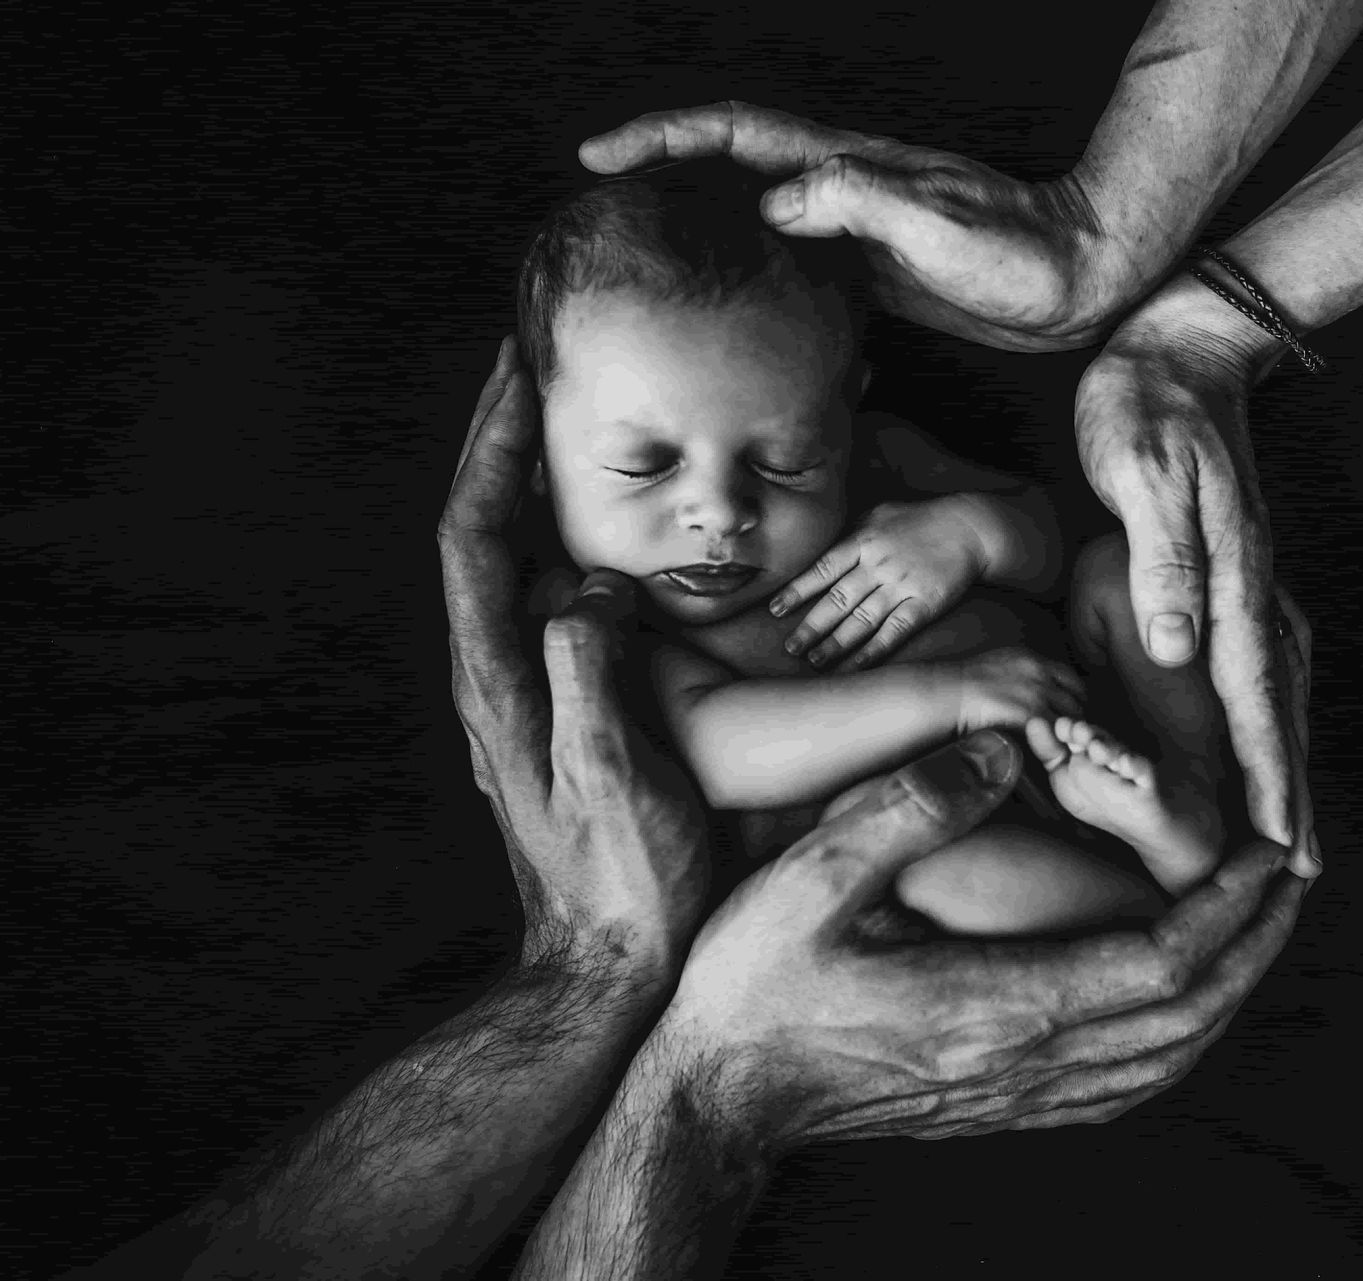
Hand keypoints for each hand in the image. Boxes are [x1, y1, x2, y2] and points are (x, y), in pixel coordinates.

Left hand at [438, 337, 710, 968]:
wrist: (611, 963)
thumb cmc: (624, 882)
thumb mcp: (610, 777)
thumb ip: (589, 679)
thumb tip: (591, 590)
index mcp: (498, 681)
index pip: (473, 534)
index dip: (491, 448)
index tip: (519, 372)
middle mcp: (497, 676)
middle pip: (483, 531)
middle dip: (503, 443)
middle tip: (535, 366)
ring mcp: (524, 693)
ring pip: (514, 563)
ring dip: (531, 488)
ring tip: (570, 424)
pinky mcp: (557, 711)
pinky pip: (551, 604)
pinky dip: (568, 545)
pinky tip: (609, 533)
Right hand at [578, 101, 1131, 351]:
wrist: (1080, 279)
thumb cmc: (1020, 252)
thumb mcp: (937, 223)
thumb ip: (859, 201)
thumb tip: (777, 199)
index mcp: (846, 166)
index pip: (734, 135)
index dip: (663, 138)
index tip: (600, 155)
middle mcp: (841, 189)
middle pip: (729, 171)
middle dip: (660, 180)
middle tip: (599, 215)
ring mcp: (855, 231)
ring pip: (753, 223)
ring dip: (697, 235)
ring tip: (641, 267)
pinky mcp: (872, 275)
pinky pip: (790, 271)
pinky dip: (748, 283)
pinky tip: (728, 321)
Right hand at [643, 730, 1314, 1149]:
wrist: (715, 1097)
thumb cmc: (752, 987)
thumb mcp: (812, 879)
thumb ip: (911, 808)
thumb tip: (1002, 749)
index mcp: (993, 1006)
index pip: (1156, 962)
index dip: (1228, 908)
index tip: (1268, 850)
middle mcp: (1022, 1063)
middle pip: (1185, 1016)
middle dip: (1252, 944)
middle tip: (1291, 877)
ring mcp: (1015, 1097)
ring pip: (1165, 1058)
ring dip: (1226, 991)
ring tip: (1256, 928)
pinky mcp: (1000, 1107)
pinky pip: (1124, 1084)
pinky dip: (1177, 1037)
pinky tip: (1180, 1003)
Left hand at [769, 495, 994, 670]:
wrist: (969, 527)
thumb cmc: (921, 519)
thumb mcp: (880, 513)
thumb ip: (850, 531)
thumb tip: (819, 544)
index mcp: (863, 541)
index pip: (822, 569)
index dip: (797, 591)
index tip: (775, 610)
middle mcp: (878, 565)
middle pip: (837, 600)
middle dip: (810, 626)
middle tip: (789, 648)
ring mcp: (901, 585)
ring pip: (861, 619)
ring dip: (836, 643)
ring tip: (815, 661)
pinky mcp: (924, 603)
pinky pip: (894, 630)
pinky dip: (873, 650)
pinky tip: (855, 665)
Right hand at [954, 646, 1084, 734]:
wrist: (951, 692)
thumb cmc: (964, 683)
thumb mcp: (997, 665)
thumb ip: (1018, 673)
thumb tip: (1024, 685)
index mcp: (1032, 659)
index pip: (1069, 677)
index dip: (1074, 695)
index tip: (1071, 708)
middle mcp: (1040, 673)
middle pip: (1076, 697)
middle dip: (1075, 716)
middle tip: (1070, 733)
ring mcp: (1037, 693)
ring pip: (1070, 717)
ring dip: (1068, 733)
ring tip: (1062, 745)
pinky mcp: (1031, 714)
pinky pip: (1055, 732)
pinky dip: (1056, 743)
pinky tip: (1052, 752)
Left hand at [1075, 277, 1320, 876]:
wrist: (1181, 343)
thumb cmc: (1150, 408)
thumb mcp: (1146, 476)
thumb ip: (1164, 563)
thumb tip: (1179, 651)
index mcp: (1231, 577)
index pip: (1252, 697)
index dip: (1267, 774)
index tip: (1279, 843)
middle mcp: (1249, 586)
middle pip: (1278, 707)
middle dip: (1290, 788)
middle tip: (1300, 868)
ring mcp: (1245, 576)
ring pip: (1274, 688)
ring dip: (1283, 757)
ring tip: (1288, 822)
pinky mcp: (1229, 566)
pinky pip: (1255, 659)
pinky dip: (1265, 710)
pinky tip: (1260, 732)